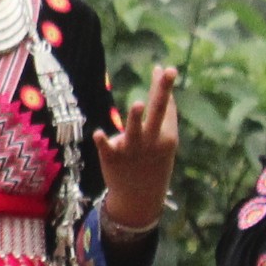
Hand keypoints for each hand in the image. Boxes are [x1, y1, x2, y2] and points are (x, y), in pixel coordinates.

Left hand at [95, 64, 179, 234]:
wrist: (140, 196)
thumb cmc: (153, 159)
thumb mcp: (164, 139)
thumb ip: (163, 112)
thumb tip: (159, 76)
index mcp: (167, 136)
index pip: (165, 107)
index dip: (163, 87)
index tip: (165, 68)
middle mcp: (152, 141)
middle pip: (157, 113)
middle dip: (162, 92)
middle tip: (166, 73)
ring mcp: (132, 149)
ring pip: (134, 131)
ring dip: (136, 119)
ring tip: (139, 104)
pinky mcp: (113, 158)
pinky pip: (107, 147)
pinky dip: (104, 141)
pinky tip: (98, 134)